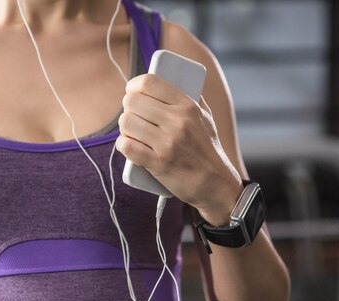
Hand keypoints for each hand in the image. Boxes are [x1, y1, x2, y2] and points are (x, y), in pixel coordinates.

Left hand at [116, 74, 242, 224]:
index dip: (134, 85)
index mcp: (188, 106)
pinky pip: (127, 146)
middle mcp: (177, 122)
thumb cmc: (208, 149)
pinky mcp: (158, 164)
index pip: (150, 82)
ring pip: (126, 123)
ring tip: (132, 132)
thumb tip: (173, 78)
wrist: (215, 184)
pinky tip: (128, 145)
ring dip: (124, 128)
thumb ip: (191, 98)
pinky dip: (123, 145)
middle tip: (133, 116)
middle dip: (128, 108)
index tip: (132, 92)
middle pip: (133, 101)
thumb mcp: (205, 118)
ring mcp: (167, 143)